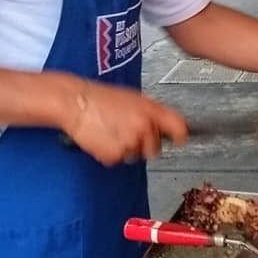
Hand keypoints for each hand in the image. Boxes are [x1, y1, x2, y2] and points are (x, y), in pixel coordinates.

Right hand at [58, 77, 188, 166]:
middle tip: (127, 131)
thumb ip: (151, 112)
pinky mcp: (114, 154)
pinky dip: (111, 153)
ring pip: (135, 155)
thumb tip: (165, 123)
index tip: (179, 139)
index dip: (180, 135)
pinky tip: (103, 138)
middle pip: (155, 148)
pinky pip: (118, 159)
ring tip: (112, 131)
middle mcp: (144, 126)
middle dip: (144, 144)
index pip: (178, 126)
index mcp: (150, 109)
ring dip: (126, 148)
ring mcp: (130, 142)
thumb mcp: (133, 98)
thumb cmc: (101, 98)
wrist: (76, 102)